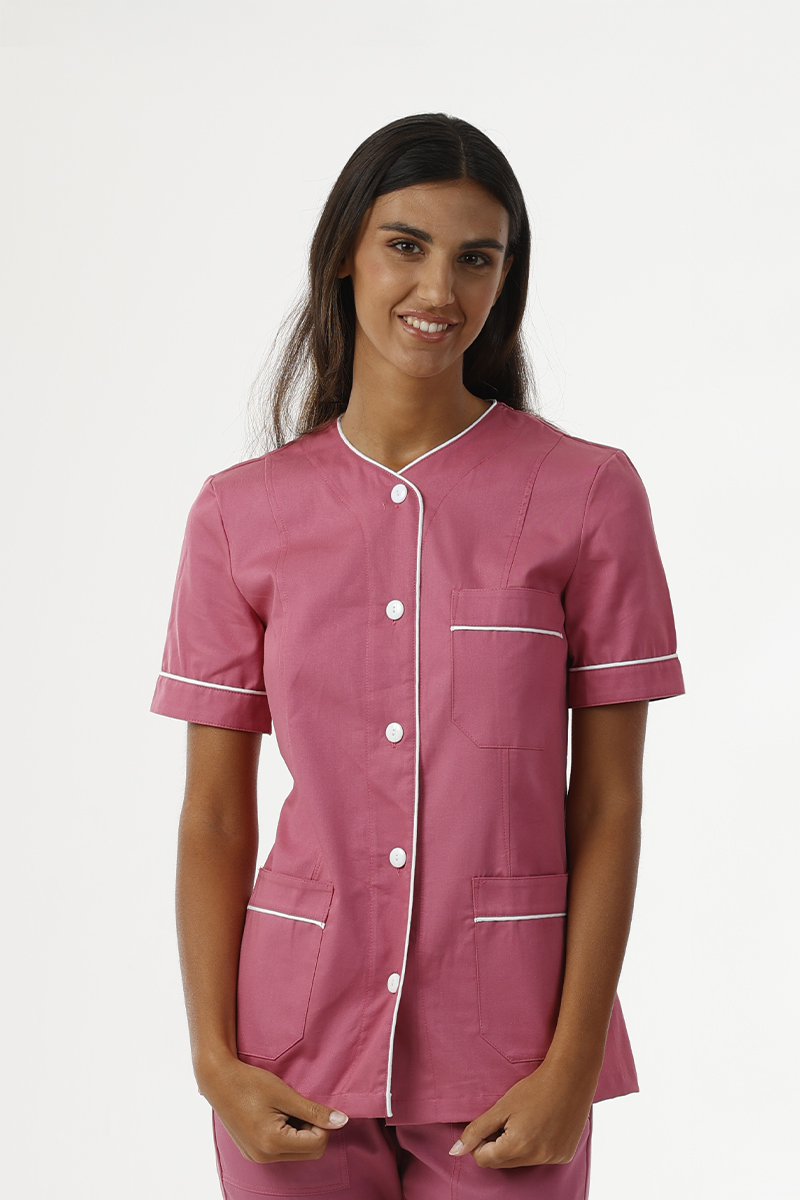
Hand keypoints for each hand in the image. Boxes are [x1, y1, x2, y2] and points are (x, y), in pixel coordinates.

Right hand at [198, 1053, 348, 1163]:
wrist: (217, 1080)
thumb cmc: (250, 1082)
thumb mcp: (285, 1094)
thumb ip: (314, 1110)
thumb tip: (342, 1121)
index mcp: (273, 1143)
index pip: (318, 1144)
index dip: (322, 1123)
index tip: (309, 1104)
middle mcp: (264, 1157)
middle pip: (309, 1152)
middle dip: (312, 1129)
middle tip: (297, 1106)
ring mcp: (256, 1157)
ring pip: (296, 1152)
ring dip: (300, 1132)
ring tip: (284, 1109)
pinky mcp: (252, 1153)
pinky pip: (281, 1151)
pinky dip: (287, 1135)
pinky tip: (275, 1115)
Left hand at [448, 1056, 594, 1168]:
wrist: (570, 1077)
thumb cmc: (534, 1088)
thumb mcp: (501, 1107)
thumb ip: (476, 1130)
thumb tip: (455, 1152)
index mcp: (517, 1146)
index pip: (484, 1159)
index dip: (480, 1141)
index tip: (489, 1123)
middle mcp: (537, 1158)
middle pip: (502, 1163)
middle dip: (497, 1145)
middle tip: (507, 1119)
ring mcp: (553, 1159)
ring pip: (521, 1162)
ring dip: (516, 1147)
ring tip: (525, 1120)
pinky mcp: (564, 1156)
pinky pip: (540, 1158)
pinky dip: (535, 1147)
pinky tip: (541, 1125)